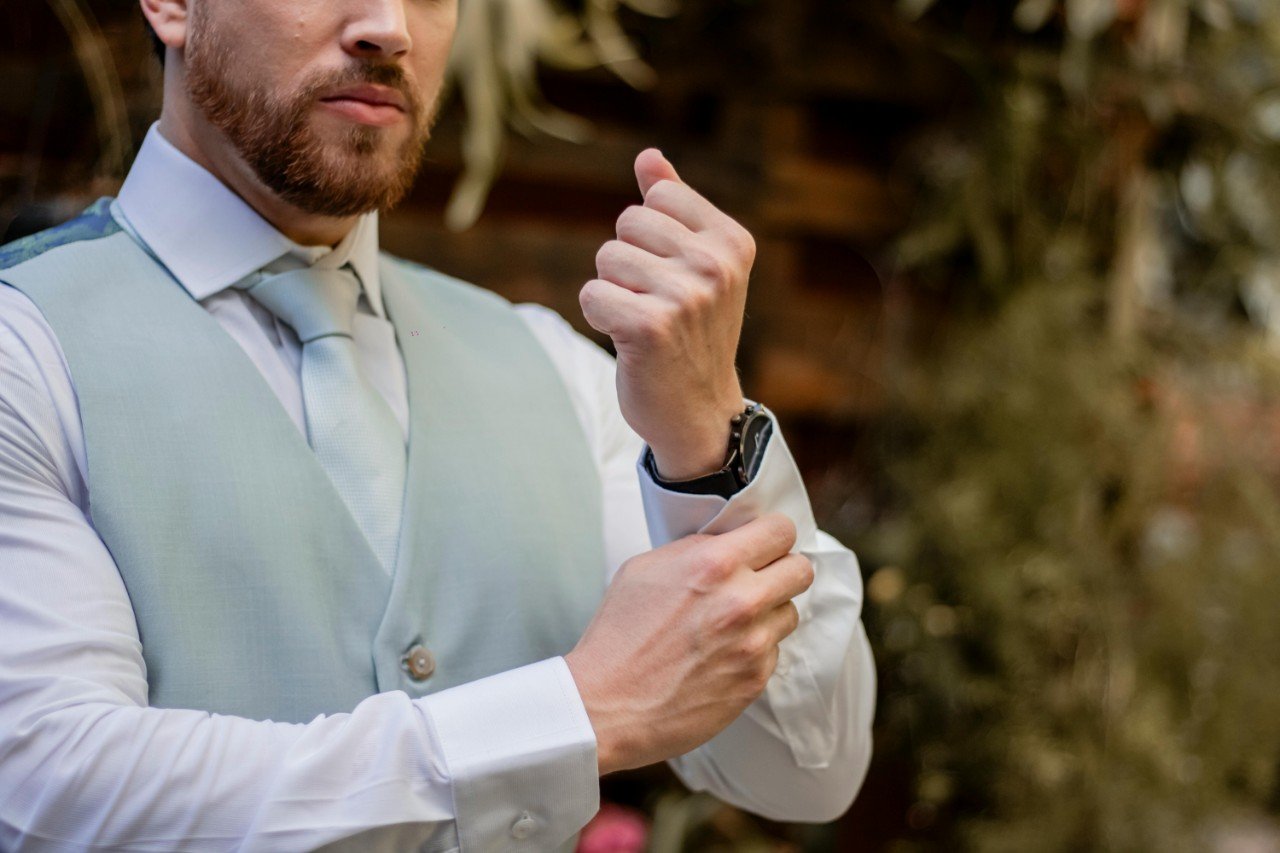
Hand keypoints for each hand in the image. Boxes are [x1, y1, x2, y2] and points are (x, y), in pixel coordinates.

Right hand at [563, 513, 813, 775]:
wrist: (606, 705)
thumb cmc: (618, 635)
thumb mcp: (646, 568)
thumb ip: (695, 549)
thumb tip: (728, 542)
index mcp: (714, 564)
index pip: (780, 530)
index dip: (772, 535)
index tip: (764, 543)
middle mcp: (742, 600)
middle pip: (801, 569)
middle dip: (781, 570)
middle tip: (758, 579)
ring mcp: (753, 643)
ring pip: (790, 612)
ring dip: (769, 613)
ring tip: (732, 623)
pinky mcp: (755, 679)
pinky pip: (773, 651)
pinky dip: (754, 650)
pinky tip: (720, 655)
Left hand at [580, 149, 756, 479]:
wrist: (698, 412)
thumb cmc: (691, 334)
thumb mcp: (695, 266)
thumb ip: (674, 207)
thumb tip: (648, 157)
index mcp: (732, 242)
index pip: (657, 199)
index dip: (650, 237)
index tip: (674, 277)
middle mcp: (715, 266)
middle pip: (626, 223)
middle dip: (627, 264)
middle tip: (656, 306)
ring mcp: (685, 297)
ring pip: (606, 259)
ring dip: (613, 292)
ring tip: (645, 323)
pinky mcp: (650, 327)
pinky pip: (591, 294)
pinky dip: (599, 318)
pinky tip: (628, 341)